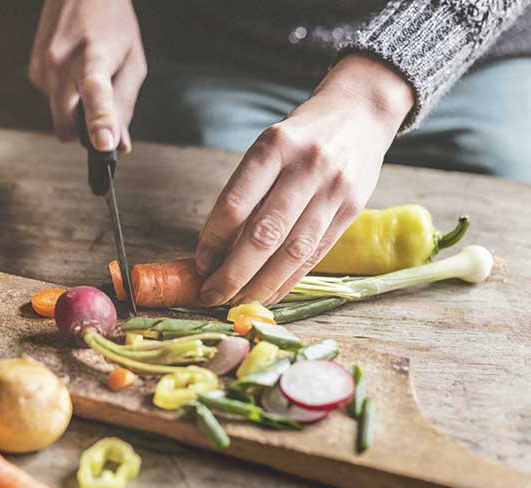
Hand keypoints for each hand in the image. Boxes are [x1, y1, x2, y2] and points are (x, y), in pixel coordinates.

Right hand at [29, 0, 145, 151]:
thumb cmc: (112, 25)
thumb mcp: (133, 63)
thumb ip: (125, 105)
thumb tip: (119, 145)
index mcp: (93, 58)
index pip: (95, 92)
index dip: (99, 121)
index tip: (103, 144)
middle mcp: (61, 63)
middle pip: (66, 127)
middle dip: (83, 132)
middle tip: (104, 114)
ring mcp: (42, 67)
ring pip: (60, 117)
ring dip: (76, 110)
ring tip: (90, 77)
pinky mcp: (33, 71)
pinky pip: (53, 103)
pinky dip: (67, 97)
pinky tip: (74, 72)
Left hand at [195, 53, 413, 305]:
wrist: (360, 112)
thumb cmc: (300, 136)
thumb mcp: (269, 146)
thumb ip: (247, 191)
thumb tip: (216, 250)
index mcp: (275, 145)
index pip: (235, 204)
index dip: (213, 240)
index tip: (199, 263)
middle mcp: (306, 166)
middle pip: (264, 234)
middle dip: (233, 273)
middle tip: (211, 295)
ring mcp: (333, 189)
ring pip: (292, 251)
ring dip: (260, 285)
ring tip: (237, 302)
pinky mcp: (353, 209)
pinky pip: (315, 255)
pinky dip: (288, 280)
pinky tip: (269, 294)